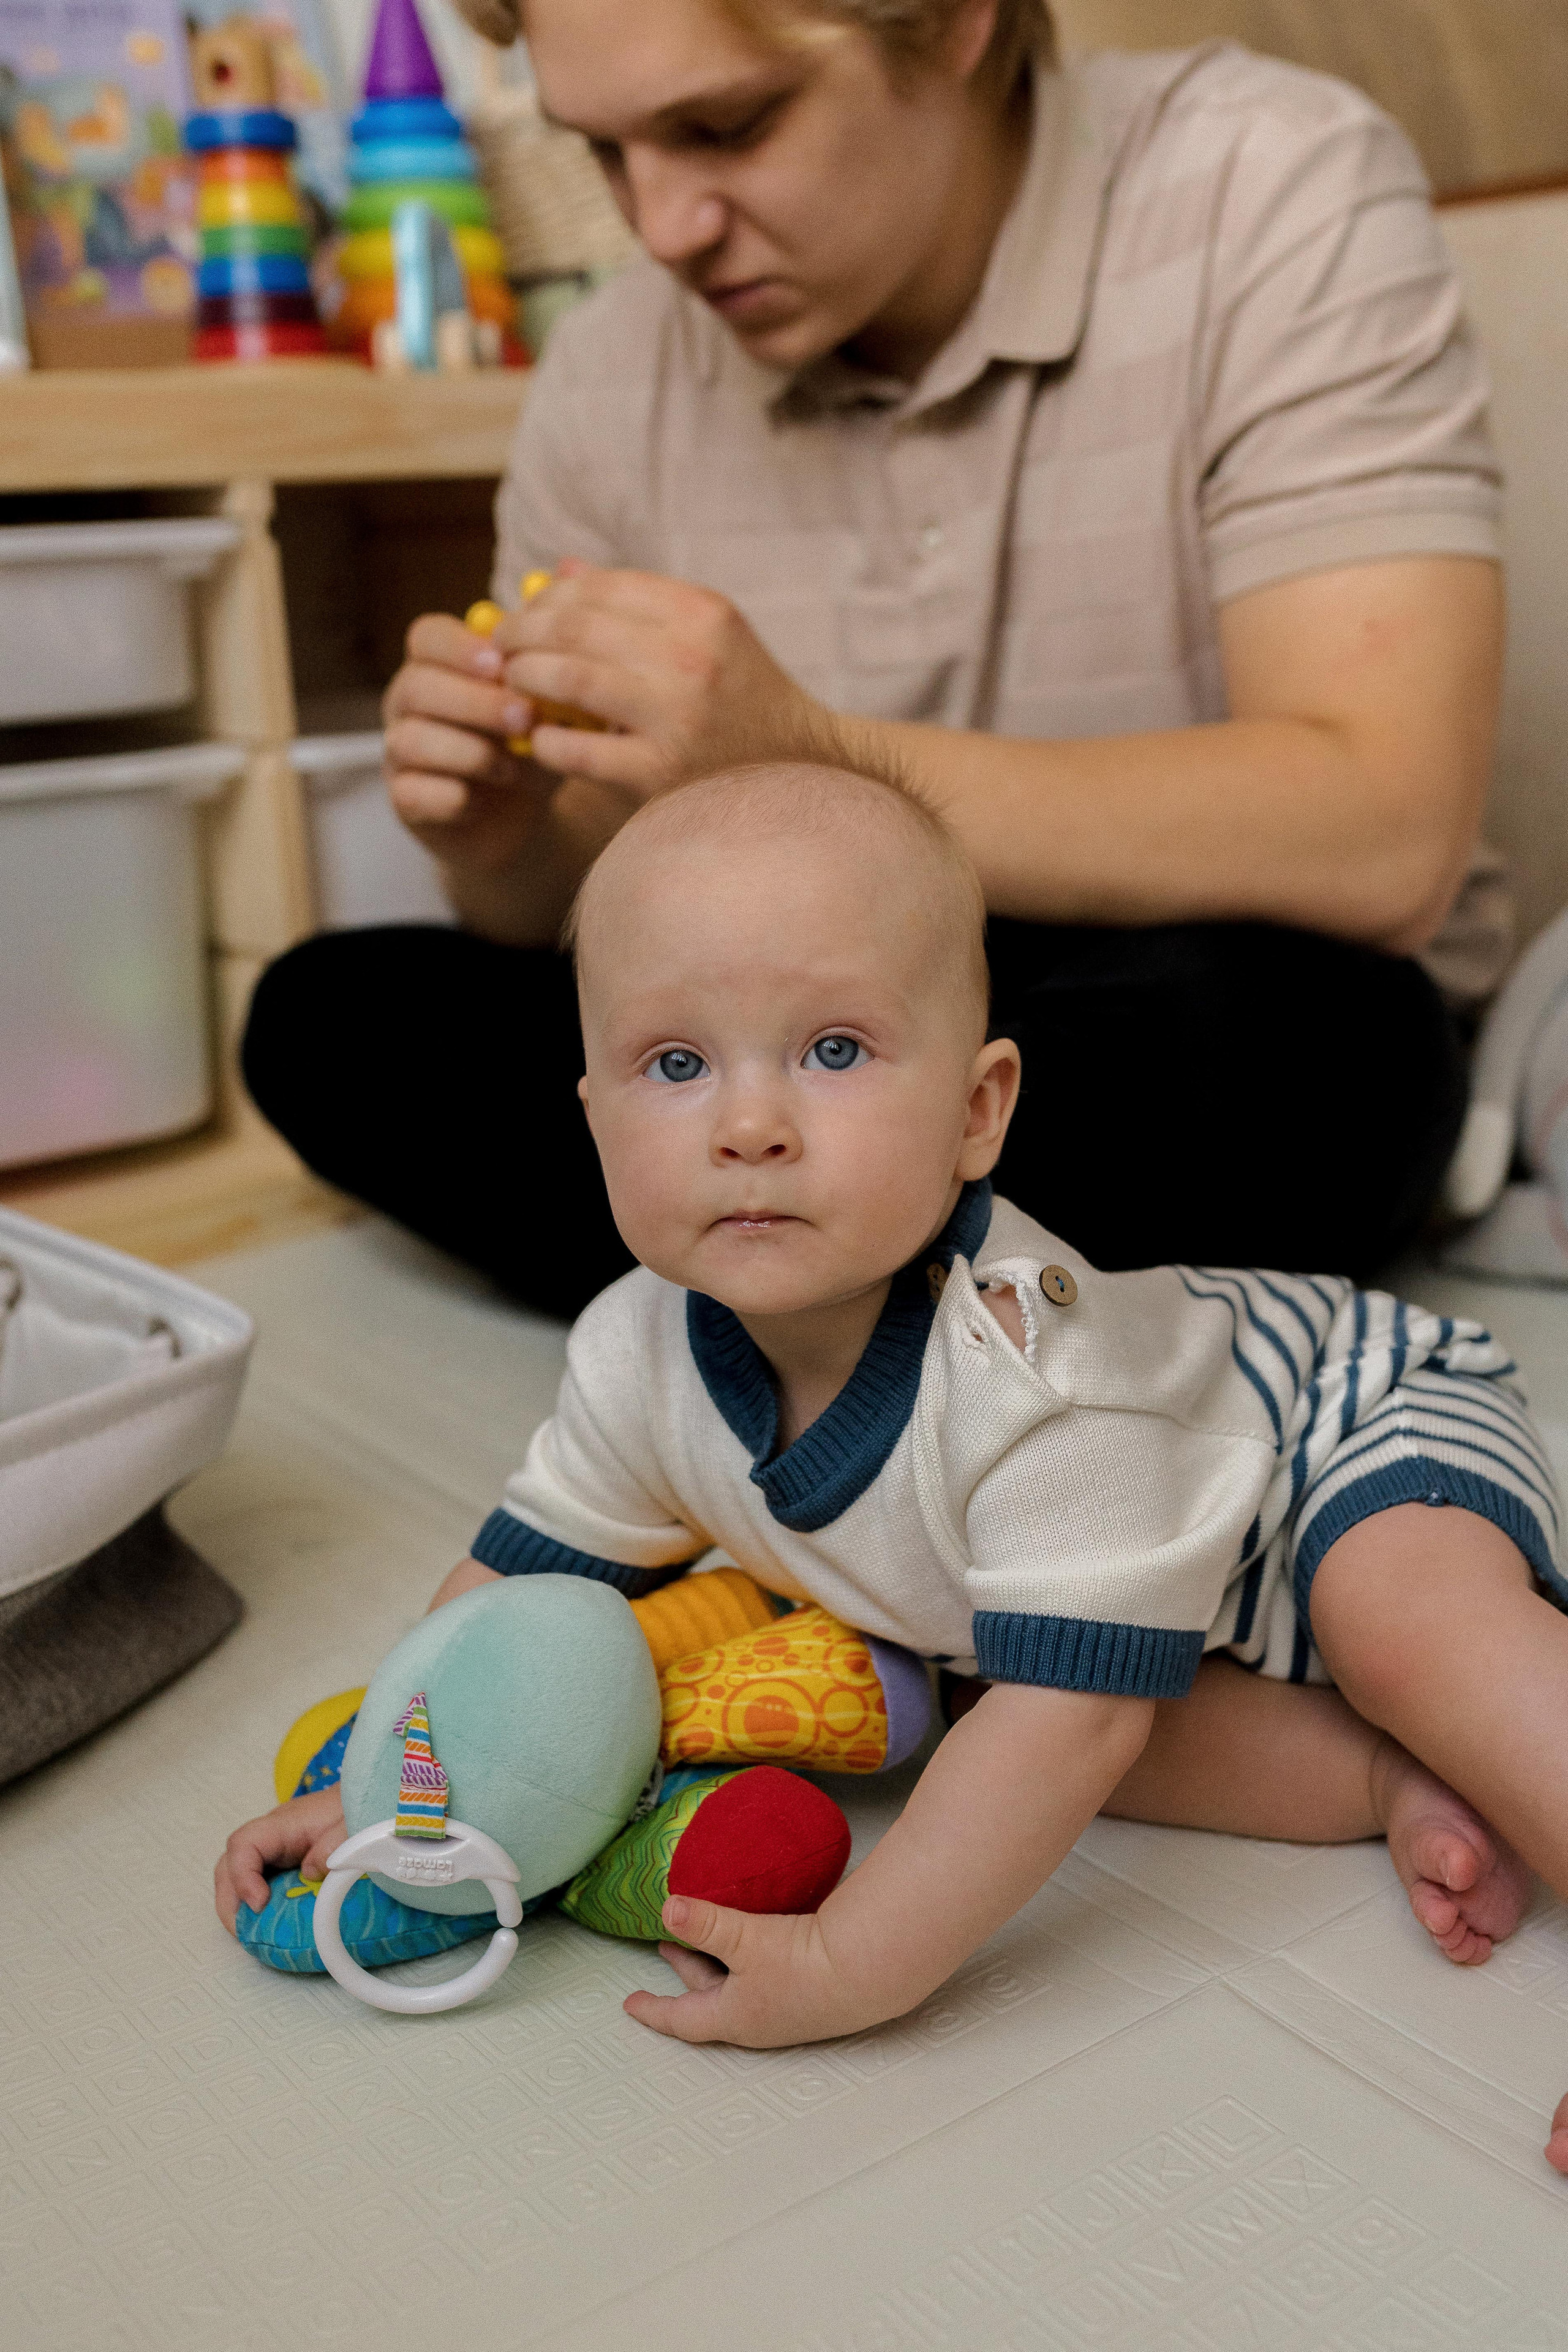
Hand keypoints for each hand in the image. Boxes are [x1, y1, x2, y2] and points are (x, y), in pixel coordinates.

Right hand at [214, 1787, 346, 1934]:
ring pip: (236, 1877)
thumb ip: (333, 1845)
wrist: (362, 1799)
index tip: (260, 1903)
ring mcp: (273, 1852)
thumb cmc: (355, 1809)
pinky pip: (256, 1884)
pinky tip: (270, 1925)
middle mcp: (270, 1838)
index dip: (242, 1876)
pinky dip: (255, 1906)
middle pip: (229, 1866)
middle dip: (230, 1902)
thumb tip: (309, 1873)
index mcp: (284, 1825)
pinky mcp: (282, 1864)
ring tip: (254, 1934)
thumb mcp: (351, 1825)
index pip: (243, 1844)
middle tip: (246, 1931)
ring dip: (238, 1907)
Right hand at [382, 612, 560, 877]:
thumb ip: (553, 640)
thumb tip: (569, 568)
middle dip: (474, 700)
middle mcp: (409, 703)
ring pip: (410, 740)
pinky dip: (452, 796)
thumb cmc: (533, 742)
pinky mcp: (405, 802)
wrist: (527, 817)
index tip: (501, 662)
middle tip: (525, 717)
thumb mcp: (551, 693)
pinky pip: (413, 793)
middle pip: (416, 685)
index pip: (427, 636)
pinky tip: (482, 799)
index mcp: (439, 665)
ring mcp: (400, 753)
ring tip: (514, 766)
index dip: (459, 646)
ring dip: (469, 751)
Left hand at [490, 561, 832, 800]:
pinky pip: (574, 749)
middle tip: (500, 645)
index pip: (601, 587)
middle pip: (575, 626)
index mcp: (704, 614)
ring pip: (569, 678)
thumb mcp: (710, 636)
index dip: (548, 595)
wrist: (803, 774)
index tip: (526, 610)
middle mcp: (692, 660)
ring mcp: (676, 719)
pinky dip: (543, 740)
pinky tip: (540, 737)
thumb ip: (639, 602)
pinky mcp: (659, 774)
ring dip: (524, 677)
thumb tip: (562, 571)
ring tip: (511, 682)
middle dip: (521, 631)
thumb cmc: (744, 700)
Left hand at [623, 1897, 891, 2049]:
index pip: (682, 2018)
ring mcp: (787, 2005)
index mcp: (735, 2016)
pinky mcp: (811, 1986)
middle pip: (710, 1996)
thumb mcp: (744, 1941)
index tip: (629, 2005)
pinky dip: (748, 1954)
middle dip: (686, 1970)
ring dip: (718, 1960)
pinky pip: (765, 1972)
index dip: (654, 2009)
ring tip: (705, 1930)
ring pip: (739, 1983)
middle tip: (666, 1945)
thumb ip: (704, 1923)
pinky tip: (756, 1932)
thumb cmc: (803, 1966)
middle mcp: (759, 2017)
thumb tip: (665, 1909)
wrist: (869, 1967)